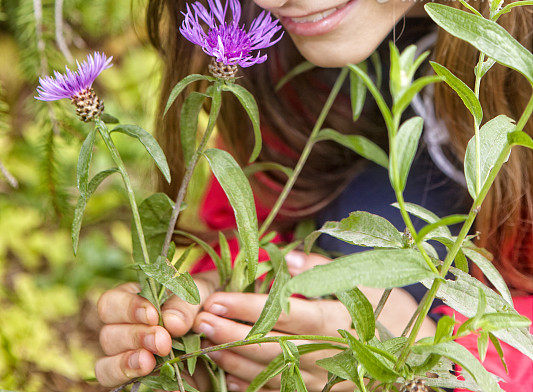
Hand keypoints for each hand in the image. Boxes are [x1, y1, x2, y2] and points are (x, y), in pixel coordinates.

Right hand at [95, 273, 216, 388]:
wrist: (223, 330)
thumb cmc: (204, 300)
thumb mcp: (201, 292)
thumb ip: (185, 303)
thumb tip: (171, 323)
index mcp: (133, 302)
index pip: (111, 303)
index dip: (127, 308)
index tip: (154, 315)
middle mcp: (123, 331)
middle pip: (108, 335)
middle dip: (134, 337)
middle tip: (162, 341)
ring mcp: (128, 359)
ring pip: (106, 365)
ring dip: (125, 364)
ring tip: (148, 363)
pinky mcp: (138, 381)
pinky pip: (122, 387)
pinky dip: (138, 384)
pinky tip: (165, 386)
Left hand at [191, 252, 435, 390]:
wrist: (411, 353)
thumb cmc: (381, 306)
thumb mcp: (356, 280)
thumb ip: (317, 267)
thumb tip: (283, 255)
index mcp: (335, 320)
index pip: (283, 313)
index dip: (247, 306)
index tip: (216, 297)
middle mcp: (327, 353)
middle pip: (270, 345)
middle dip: (231, 333)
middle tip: (200, 320)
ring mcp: (322, 379)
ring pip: (269, 372)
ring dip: (234, 358)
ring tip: (205, 343)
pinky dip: (250, 384)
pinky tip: (227, 372)